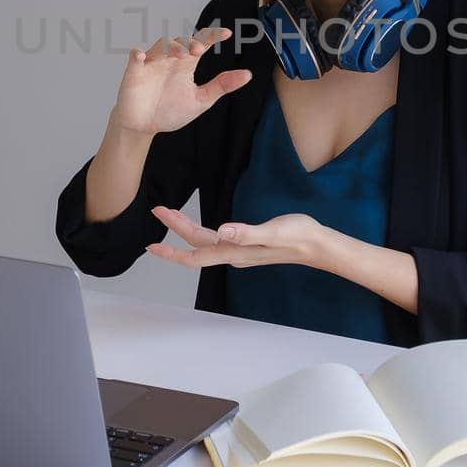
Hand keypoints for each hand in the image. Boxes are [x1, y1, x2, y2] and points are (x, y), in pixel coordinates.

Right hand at [109, 26, 251, 136]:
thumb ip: (222, 86)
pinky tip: (141, 55)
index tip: (227, 33)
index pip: (200, 44)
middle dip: (189, 43)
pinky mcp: (134, 73)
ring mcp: (151, 65)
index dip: (212, 36)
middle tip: (199, 50)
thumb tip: (247, 75)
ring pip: (160, 47)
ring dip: (171, 47)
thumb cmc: (170, 110)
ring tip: (181, 54)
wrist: (144, 126)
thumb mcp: (201, 100)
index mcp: (186, 65)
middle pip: (180, 42)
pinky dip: (138, 54)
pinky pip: (135, 58)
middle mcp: (169, 60)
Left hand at [144, 205, 329, 269]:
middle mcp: (233, 254)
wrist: (315, 244)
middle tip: (157, 211)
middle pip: (196, 246)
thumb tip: (221, 231)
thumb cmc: (297, 236)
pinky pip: (215, 241)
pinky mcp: (246, 244)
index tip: (151, 245)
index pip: (195, 255)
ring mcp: (239, 251)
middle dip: (174, 230)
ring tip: (170, 215)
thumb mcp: (272, 231)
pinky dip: (199, 234)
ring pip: (204, 243)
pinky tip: (198, 228)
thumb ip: (246, 233)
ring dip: (185, 231)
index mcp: (235, 252)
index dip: (171, 252)